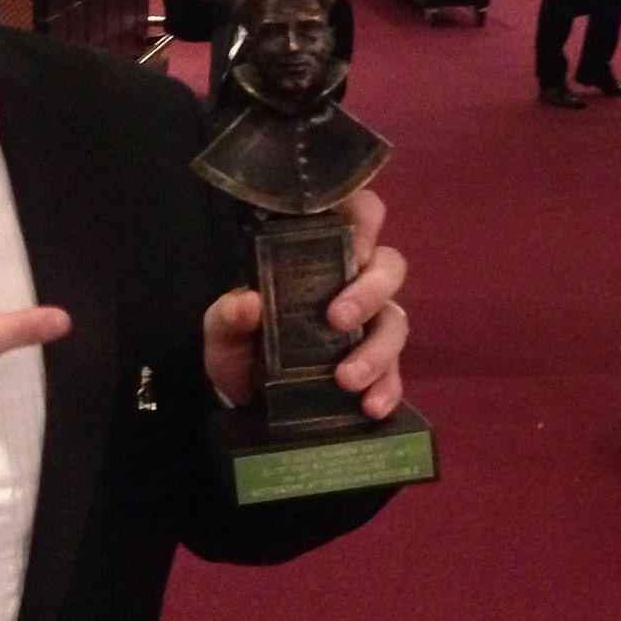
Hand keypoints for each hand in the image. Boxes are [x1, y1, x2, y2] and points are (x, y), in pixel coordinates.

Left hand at [202, 186, 408, 416]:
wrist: (247, 401)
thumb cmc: (243, 346)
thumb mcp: (224, 330)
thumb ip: (227, 315)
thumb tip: (247, 303)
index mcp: (321, 260)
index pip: (359, 215)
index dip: (365, 218)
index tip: (355, 244)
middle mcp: (355, 286)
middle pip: (389, 267)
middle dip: (369, 291)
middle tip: (337, 319)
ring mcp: (371, 327)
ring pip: (396, 322)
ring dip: (376, 350)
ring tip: (346, 378)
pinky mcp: (379, 370)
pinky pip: (397, 375)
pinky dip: (388, 389)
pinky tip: (371, 405)